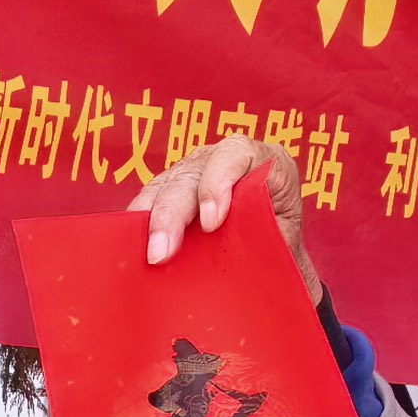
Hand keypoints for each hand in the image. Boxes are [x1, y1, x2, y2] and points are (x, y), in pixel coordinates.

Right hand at [133, 135, 324, 303]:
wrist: (273, 252)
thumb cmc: (281, 242)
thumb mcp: (283, 238)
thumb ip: (266, 237)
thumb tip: (246, 262)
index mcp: (265, 160)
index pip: (236, 155)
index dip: (218, 185)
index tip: (211, 222)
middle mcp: (224, 159)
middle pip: (190, 175)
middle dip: (173, 214)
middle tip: (163, 251)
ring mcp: (194, 172)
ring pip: (164, 187)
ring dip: (152, 221)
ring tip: (149, 254)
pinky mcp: (172, 190)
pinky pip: (150, 201)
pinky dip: (141, 223)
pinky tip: (134, 243)